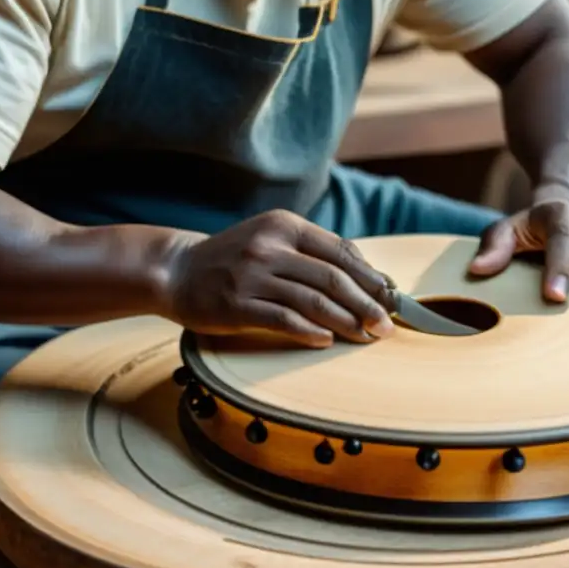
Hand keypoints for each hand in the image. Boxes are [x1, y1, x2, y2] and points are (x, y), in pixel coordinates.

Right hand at [163, 210, 394, 347]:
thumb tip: (367, 276)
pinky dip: (309, 331)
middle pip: (332, 277)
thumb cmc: (233, 259)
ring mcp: (252, 275)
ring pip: (312, 300)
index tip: (393, 297)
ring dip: (346, 321)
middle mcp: (269, 247)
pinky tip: (327, 341)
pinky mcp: (236, 304)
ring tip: (366, 337)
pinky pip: (282, 319)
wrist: (176, 270)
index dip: (371, 277)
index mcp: (284, 226)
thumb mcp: (271, 240)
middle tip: (387, 325)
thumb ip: (312, 252)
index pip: (340, 251)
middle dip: (367, 304)